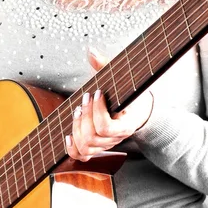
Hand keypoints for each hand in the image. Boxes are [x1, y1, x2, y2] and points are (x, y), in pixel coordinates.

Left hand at [65, 47, 153, 161]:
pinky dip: (72, 148)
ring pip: (85, 147)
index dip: (97, 110)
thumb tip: (91, 51)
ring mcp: (106, 145)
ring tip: (79, 110)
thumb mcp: (121, 78)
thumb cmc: (128, 93)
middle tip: (86, 98)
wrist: (139, 110)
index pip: (106, 127)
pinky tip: (68, 134)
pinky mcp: (97, 147)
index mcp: (125, 125)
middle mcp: (116, 138)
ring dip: (77, 127)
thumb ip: (105, 65)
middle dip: (85, 115)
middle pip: (92, 137)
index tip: (97, 92)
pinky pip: (82, 156)